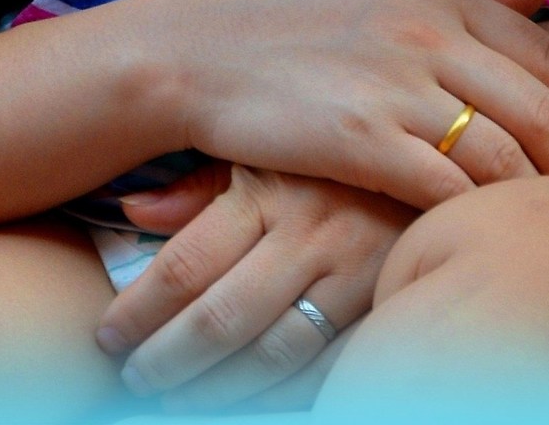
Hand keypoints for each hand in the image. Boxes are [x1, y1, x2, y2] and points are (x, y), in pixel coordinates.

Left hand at [100, 166, 412, 407]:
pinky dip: (282, 394)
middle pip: (221, 318)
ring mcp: (351, 270)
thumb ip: (198, 188)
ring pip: (271, 354)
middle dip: (167, 361)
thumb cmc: (329, 152)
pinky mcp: (384, 302)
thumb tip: (131, 212)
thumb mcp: (263, 150)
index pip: (186, 266)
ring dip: (218, 388)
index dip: (139, 311)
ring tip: (177, 400)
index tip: (107, 339)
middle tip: (134, 382)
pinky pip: (326, 367)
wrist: (440, 149)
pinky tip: (249, 401)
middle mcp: (306, 230)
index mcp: (265, 189)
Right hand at [165, 0, 548, 208]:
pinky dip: (478, 215)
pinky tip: (485, 232)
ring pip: (504, 154)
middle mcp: (425, 31)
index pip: (544, 51)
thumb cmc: (290, 22)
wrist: (199, 52)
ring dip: (538, 196)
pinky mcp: (363, 138)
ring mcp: (395, 84)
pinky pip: (448, 187)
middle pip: (540, 107)